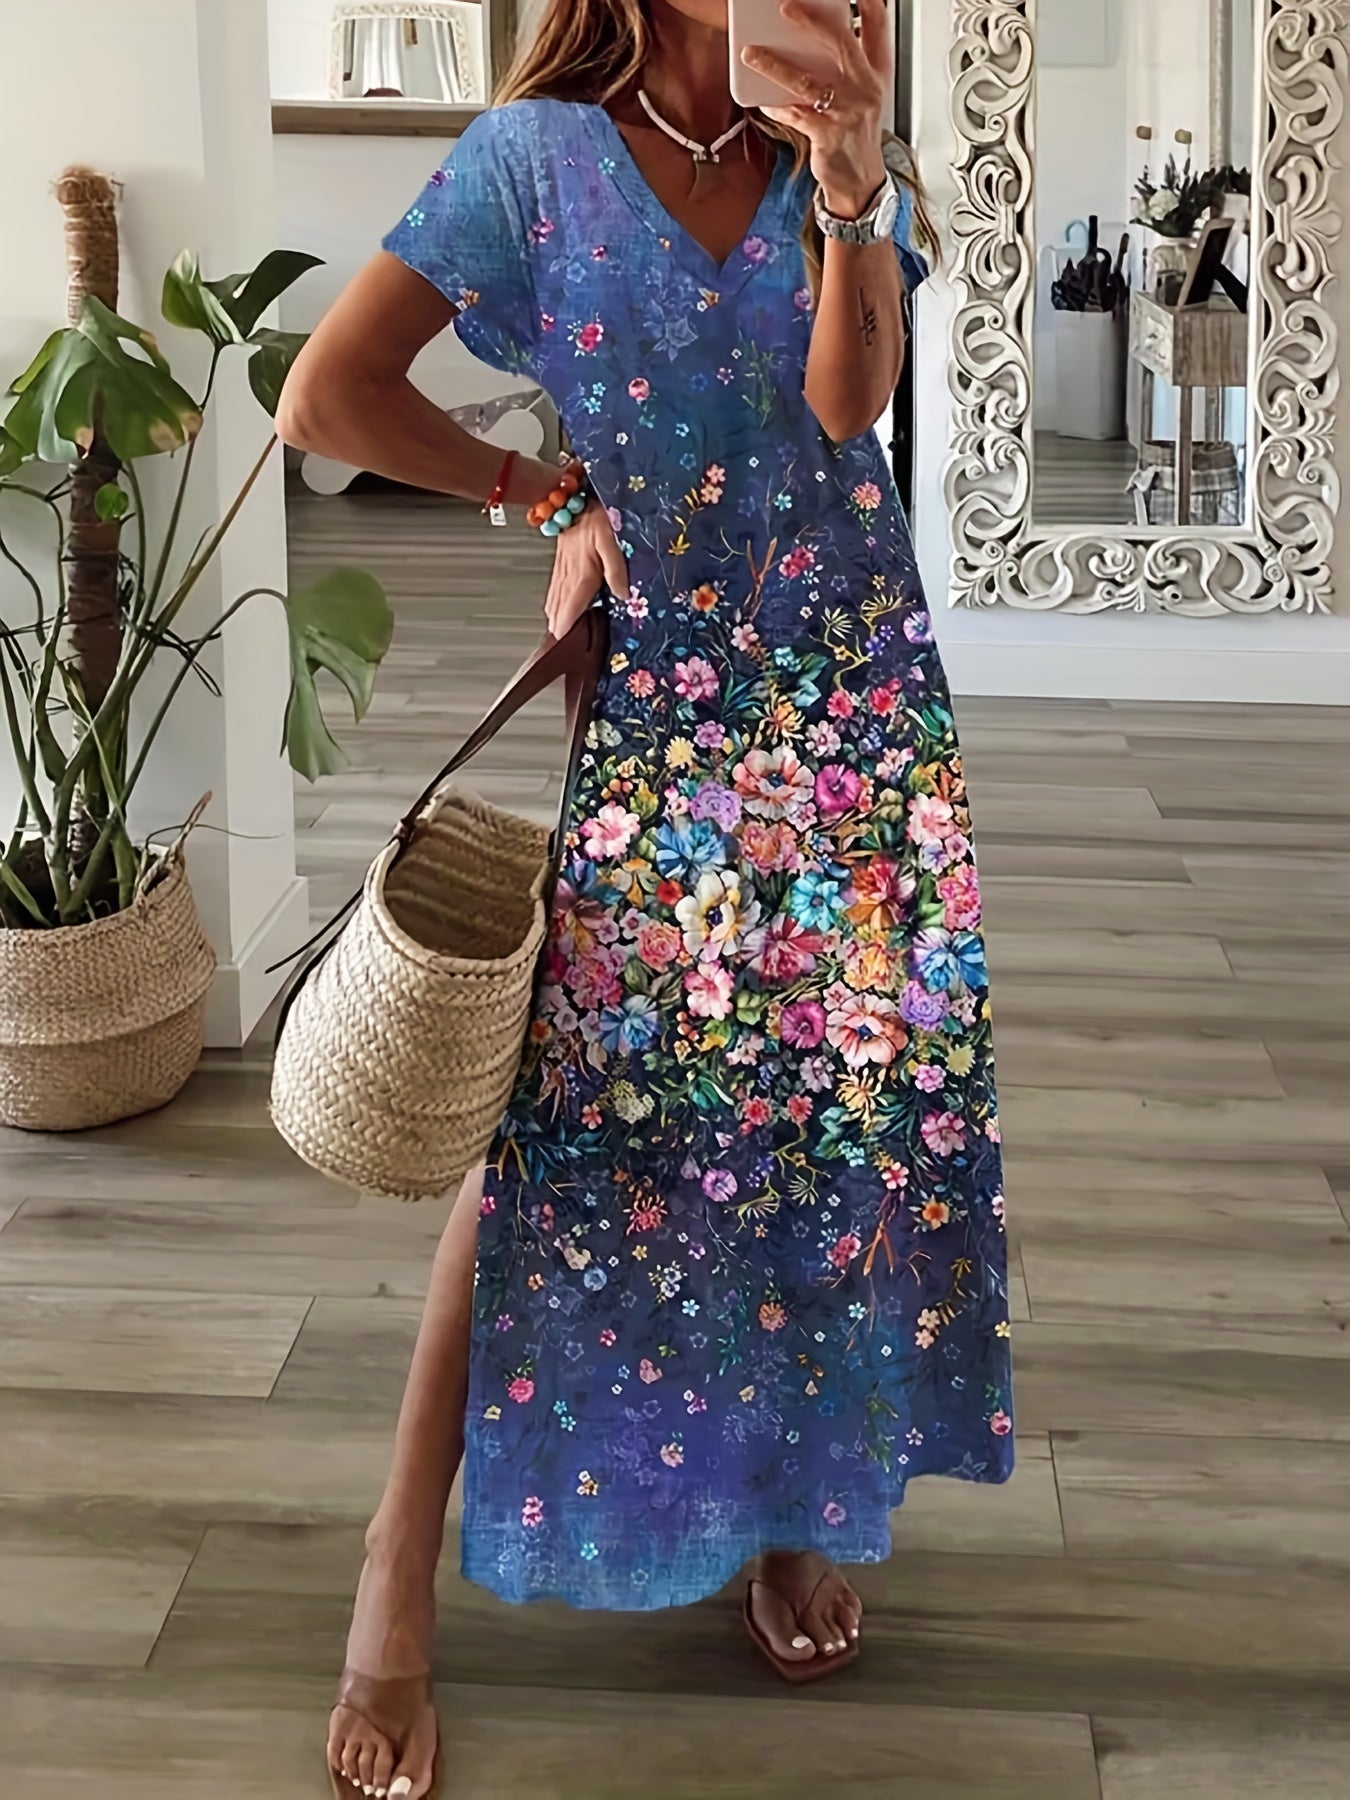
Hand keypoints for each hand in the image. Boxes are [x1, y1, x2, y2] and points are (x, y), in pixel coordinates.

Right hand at [544, 480, 629, 640]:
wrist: (570, 494)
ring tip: (559, 635)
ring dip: (556, 617)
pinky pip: (554, 588)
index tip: (566, 648)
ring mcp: (561, 569)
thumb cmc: (595, 515)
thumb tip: (623, 597)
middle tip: (564, 650)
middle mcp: (567, 575)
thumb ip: (616, 570)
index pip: (569, 611)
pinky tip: (555, 608)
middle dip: (560, 630)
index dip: (567, 630)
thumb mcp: (612, 541)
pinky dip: (554, 603)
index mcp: (580, 576)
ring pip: (554, 600)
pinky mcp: (560, 561)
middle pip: (558, 610)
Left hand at [741, 0, 889, 216]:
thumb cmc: (854, 134)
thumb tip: (808, 40)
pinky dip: (775, 106)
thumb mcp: (861, 95)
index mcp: (876, 73)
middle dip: (812, 22)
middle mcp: (865, 88)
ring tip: (751, 54)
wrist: (859, 181)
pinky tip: (763, 100)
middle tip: (786, 8)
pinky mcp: (828, 134)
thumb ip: (846, 66)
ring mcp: (847, 112)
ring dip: (774, 65)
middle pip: (840, 43)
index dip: (869, 4)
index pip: (878, 29)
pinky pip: (794, 114)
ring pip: (806, 80)